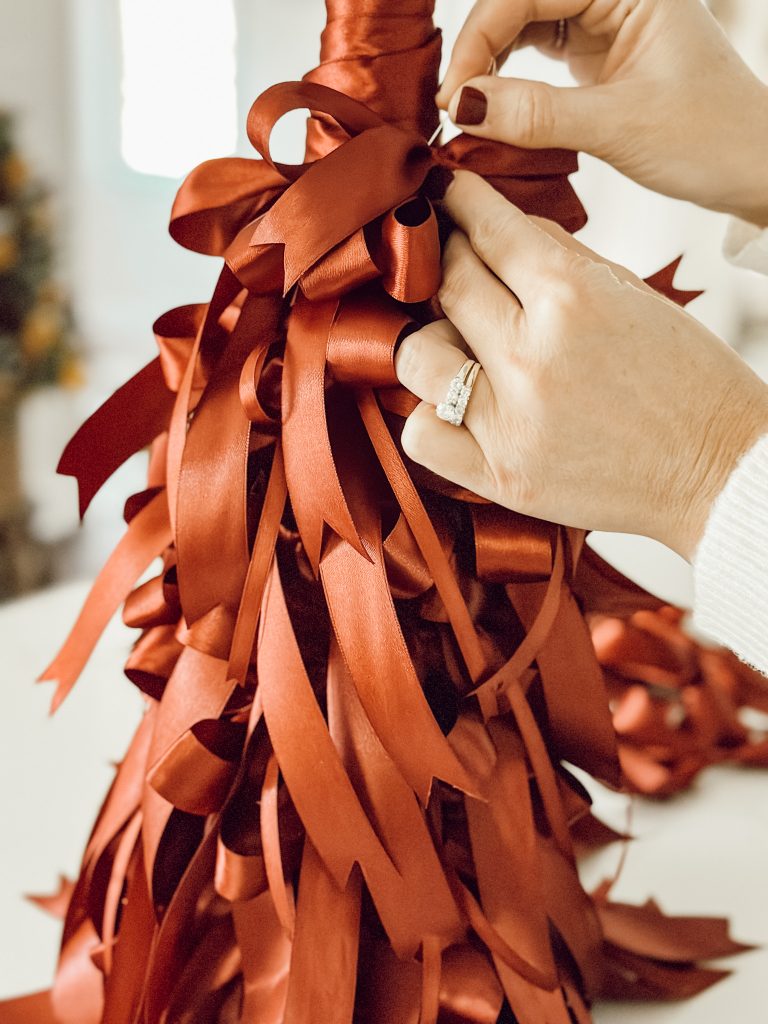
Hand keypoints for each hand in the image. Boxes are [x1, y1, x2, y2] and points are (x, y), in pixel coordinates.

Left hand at [395, 172, 767, 561]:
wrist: (717, 470)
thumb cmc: (685, 382)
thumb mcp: (634, 296)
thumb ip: (564, 258)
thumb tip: (500, 228)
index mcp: (572, 297)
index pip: (490, 229)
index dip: (461, 203)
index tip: (446, 193)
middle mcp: (531, 354)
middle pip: (448, 284)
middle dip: (447, 261)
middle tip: (453, 261)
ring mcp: (509, 419)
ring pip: (417, 356)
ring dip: (431, 339)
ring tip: (459, 345)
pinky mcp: (499, 475)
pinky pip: (421, 434)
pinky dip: (429, 415)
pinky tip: (457, 408)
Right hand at [436, 0, 767, 226]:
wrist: (751, 169)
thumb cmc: (712, 137)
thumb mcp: (619, 125)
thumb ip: (537, 114)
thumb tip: (462, 107)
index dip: (481, 39)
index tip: (453, 96)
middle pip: (520, 5)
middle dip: (480, 52)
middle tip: (452, 109)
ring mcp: (605, 22)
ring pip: (524, 28)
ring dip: (490, 67)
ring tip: (466, 113)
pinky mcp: (598, 55)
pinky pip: (537, 57)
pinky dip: (510, 84)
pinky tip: (493, 112)